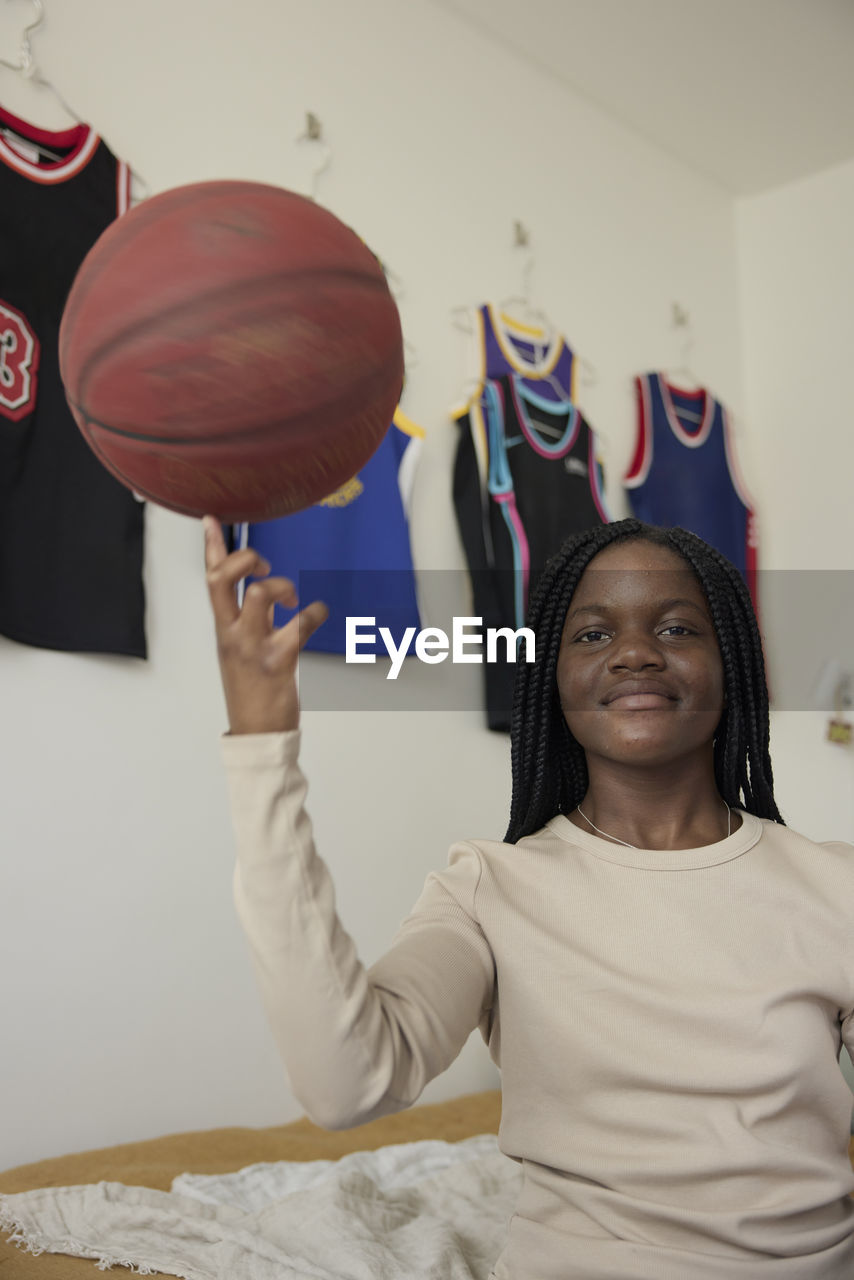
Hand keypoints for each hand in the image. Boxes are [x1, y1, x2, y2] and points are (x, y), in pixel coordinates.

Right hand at [203, 515, 327, 733]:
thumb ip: (245, 620)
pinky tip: (317, 614)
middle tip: (263, 563)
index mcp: (223, 629)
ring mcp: (253, 647)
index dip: (211, 548)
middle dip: (242, 559)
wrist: (257, 734)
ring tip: (292, 598)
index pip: (211, 581)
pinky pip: (298, 625)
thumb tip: (260, 592)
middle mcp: (233, 634)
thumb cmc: (251, 691)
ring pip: (257, 595)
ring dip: (280, 586)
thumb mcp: (239, 650)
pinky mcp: (278, 661)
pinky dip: (314, 613)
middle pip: (220, 581)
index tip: (212, 519)